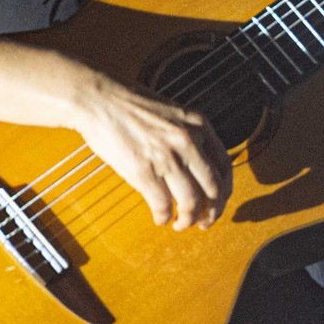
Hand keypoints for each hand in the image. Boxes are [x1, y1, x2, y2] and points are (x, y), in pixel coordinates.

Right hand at [66, 69, 232, 229]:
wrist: (99, 99)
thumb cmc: (130, 104)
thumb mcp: (173, 113)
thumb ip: (188, 136)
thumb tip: (196, 165)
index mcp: (200, 126)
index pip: (225, 166)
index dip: (224, 190)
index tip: (218, 201)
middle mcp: (189, 142)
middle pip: (214, 188)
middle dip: (213, 211)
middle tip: (206, 222)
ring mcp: (167, 158)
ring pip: (192, 201)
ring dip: (189, 219)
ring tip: (181, 224)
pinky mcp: (144, 172)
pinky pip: (162, 204)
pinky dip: (164, 217)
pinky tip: (160, 218)